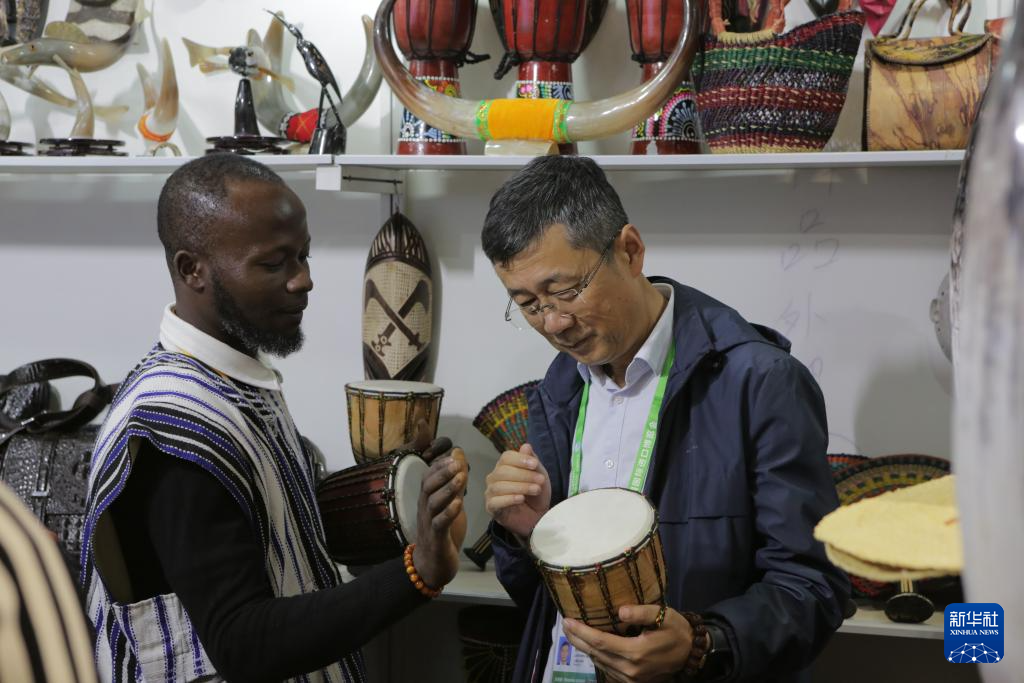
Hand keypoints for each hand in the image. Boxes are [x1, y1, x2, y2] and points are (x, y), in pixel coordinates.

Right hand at [411, 422, 467, 550]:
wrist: (432, 566)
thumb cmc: (441, 533)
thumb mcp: (450, 505)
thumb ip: (455, 485)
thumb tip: (459, 459)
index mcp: (427, 500)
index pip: (427, 478)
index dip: (439, 466)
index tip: (453, 456)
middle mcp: (425, 509)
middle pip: (428, 487)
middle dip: (442, 473)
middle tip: (457, 463)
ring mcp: (428, 524)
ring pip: (433, 503)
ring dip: (447, 489)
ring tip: (461, 478)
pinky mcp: (436, 538)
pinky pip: (440, 524)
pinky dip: (448, 513)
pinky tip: (459, 504)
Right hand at [484, 443, 550, 539]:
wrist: (538, 517)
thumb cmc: (536, 495)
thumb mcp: (540, 475)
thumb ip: (533, 461)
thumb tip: (526, 446)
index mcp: (504, 466)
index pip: (506, 457)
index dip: (520, 459)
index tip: (535, 464)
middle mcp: (494, 477)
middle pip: (503, 471)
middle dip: (524, 475)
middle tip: (540, 481)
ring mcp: (491, 492)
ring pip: (500, 486)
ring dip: (520, 487)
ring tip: (536, 490)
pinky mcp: (491, 507)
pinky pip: (495, 501)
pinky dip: (509, 498)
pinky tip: (521, 499)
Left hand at [562, 606, 692, 682]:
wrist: (690, 653)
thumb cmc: (676, 630)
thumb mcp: (662, 615)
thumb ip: (640, 612)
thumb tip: (619, 612)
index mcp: (636, 652)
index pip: (600, 641)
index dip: (581, 631)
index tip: (567, 619)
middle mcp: (630, 668)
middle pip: (595, 653)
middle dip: (577, 639)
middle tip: (564, 624)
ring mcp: (630, 678)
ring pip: (600, 662)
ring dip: (584, 648)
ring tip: (573, 633)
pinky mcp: (632, 682)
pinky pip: (608, 669)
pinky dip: (596, 656)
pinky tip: (590, 646)